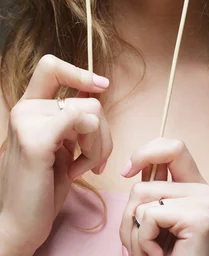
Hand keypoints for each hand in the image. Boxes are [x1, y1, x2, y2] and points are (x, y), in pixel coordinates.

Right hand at [0, 54, 112, 253]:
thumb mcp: (61, 146)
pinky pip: (86, 122)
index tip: (102, 85)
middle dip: (104, 132)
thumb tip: (97, 94)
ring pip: (92, 111)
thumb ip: (72, 120)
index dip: (79, 72)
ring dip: (99, 145)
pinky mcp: (37, 140)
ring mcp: (28, 122)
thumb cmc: (42, 189)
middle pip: (88, 100)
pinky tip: (77, 171)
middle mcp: (25, 109)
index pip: (50, 67)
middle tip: (96, 161)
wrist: (18, 227)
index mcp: (29, 108)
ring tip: (83, 168)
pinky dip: (93, 148)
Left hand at [119, 138, 208, 255]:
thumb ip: (151, 194)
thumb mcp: (155, 223)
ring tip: (152, 253)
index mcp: (197, 187)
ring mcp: (206, 201)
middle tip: (140, 244)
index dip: (146, 152)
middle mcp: (207, 190)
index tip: (126, 171)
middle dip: (129, 215)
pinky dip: (142, 242)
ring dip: (133, 233)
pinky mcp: (200, 216)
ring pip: (141, 197)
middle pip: (145, 182)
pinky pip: (148, 216)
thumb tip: (134, 169)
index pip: (173, 147)